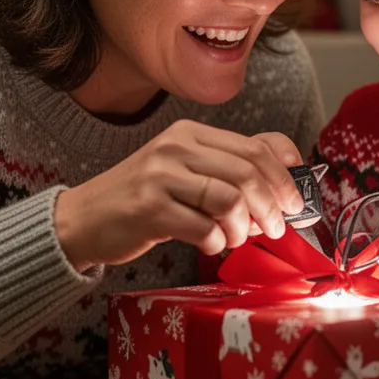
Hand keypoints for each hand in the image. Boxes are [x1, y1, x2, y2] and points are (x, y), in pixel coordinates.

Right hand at [54, 120, 305, 270]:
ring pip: (230, 200)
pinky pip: (204, 228)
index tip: (295, 201)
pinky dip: (217, 243)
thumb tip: (286, 179)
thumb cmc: (144, 198)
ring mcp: (160, 176)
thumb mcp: (185, 171)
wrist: (83, 219)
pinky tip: (210, 244)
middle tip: (277, 229)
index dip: (284, 175)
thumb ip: (229, 169)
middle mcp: (176, 147)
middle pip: (248, 173)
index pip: (255, 147)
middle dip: (272, 206)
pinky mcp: (149, 208)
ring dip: (244, 228)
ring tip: (236, 238)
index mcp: (190, 134)